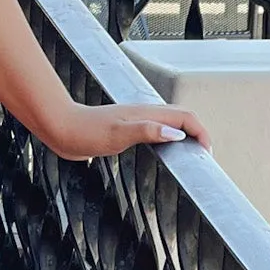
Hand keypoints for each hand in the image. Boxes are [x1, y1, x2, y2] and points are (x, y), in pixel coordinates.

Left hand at [47, 101, 210, 161]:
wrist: (61, 129)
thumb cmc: (85, 131)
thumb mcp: (118, 134)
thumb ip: (147, 131)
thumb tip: (177, 134)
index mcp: (147, 113)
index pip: (186, 117)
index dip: (201, 132)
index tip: (207, 152)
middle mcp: (145, 114)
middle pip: (182, 118)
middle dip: (198, 134)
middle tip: (204, 156)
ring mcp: (136, 121)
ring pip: (170, 124)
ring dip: (186, 136)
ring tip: (191, 155)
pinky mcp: (127, 129)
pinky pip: (157, 131)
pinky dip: (169, 140)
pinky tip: (165, 152)